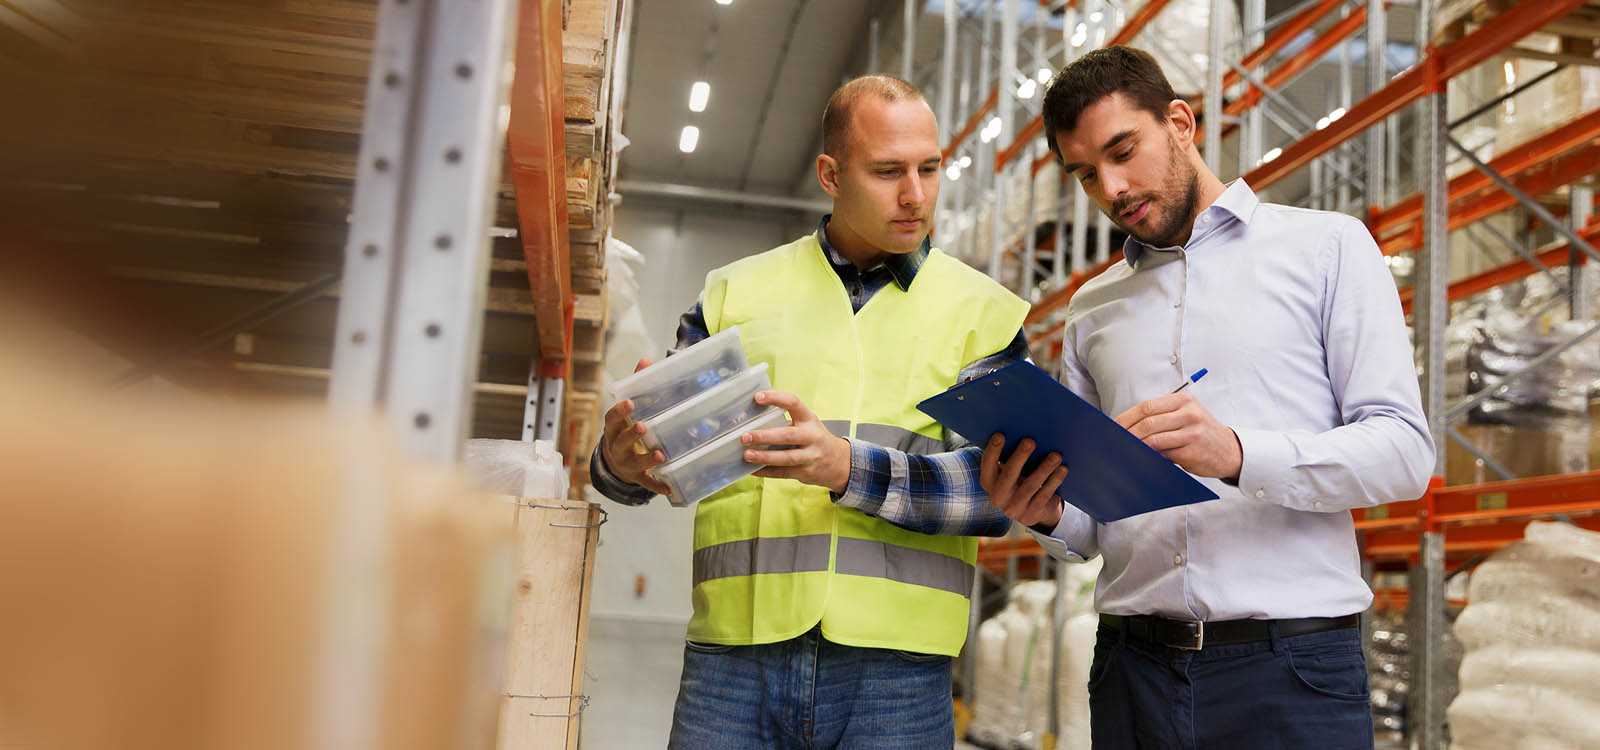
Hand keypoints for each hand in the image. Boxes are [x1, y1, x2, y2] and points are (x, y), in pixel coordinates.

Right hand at [599, 358, 670, 494]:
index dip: (620, 412)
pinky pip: (647, 482)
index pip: (611, 419)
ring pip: (633, 463)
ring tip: (661, 455)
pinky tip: (669, 487)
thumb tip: (645, 360)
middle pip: (620, 441)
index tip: (630, 403)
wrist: (616, 463)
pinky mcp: (637, 477)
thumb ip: (636, 385)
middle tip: (643, 427)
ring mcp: (625, 464)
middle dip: (630, 435)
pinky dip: (657, 485)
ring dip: (646, 459)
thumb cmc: (625, 428)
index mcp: (613, 429)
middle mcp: (616, 447)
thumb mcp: (627, 410)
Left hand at [741, 391, 850, 493]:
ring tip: (747, 455)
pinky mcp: (806, 472)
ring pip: (786, 457)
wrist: (840, 462)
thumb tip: (752, 422)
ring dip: (764, 457)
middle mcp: (812, 436)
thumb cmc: (815, 439)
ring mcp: (810, 456)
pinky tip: (753, 469)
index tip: (757, 397)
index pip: (793, 403)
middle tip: (746, 436)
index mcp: (809, 419)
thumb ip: (786, 422)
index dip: (775, 398)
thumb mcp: (807, 424)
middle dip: (765, 436)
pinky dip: (766, 471)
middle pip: (788, 435)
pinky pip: (783, 473)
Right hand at [980, 434, 1068, 527]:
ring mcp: (1014, 508)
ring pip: (1029, 487)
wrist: (1033, 509)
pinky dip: (1054, 481)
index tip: (1000, 435)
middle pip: (1008, 476)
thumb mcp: (1012, 470)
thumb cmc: (1020, 479)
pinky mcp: (1031, 515)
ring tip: (1056, 455)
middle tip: (1030, 441)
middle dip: (1019, 457)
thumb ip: (1011, 456)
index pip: (988, 465)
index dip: (992, 451)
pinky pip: (1044, 496)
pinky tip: (1062, 469)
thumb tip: (1022, 427)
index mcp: (989, 482)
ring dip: (1044, 469)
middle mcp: (997, 497)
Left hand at [1115, 392, 1241, 479]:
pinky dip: (1150, 456)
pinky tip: (1141, 459)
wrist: (1229, 450)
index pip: (1147, 406)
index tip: (1112, 427)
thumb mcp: (1185, 416)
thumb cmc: (1200, 432)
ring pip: (1154, 438)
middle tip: (1114, 442)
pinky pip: (1164, 454)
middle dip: (1127, 433)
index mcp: (1183, 400)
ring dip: (1136, 446)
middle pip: (1148, 422)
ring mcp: (1192, 431)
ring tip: (1124, 450)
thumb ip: (1161, 417)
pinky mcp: (1193, 450)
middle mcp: (1188, 413)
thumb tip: (1127, 428)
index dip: (1126, 417)